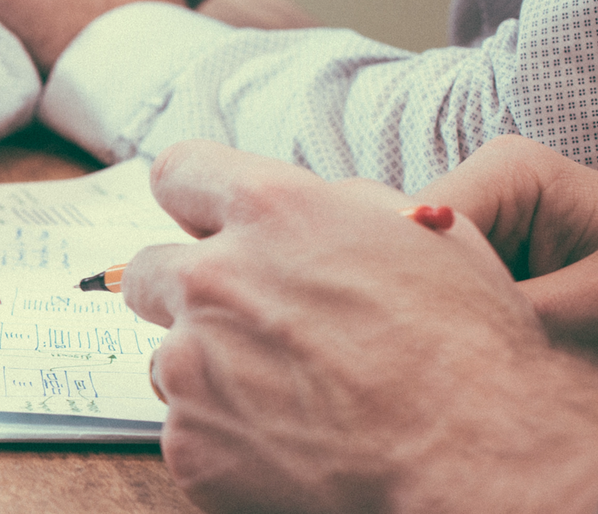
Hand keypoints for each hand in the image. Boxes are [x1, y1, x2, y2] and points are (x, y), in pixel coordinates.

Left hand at [123, 141, 597, 511]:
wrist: (477, 456)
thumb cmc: (467, 345)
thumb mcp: (419, 233)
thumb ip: (333, 208)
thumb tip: (294, 207)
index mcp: (270, 212)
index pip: (181, 173)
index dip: (193, 200)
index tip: (204, 223)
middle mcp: (213, 281)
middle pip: (151, 272)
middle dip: (191, 295)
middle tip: (250, 327)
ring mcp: (191, 365)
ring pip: (171, 359)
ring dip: (213, 373)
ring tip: (297, 398)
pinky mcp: (189, 442)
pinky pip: (189, 431)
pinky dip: (228, 440)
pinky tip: (294, 445)